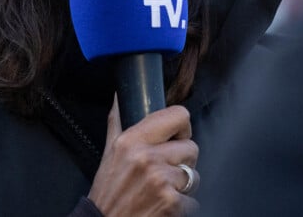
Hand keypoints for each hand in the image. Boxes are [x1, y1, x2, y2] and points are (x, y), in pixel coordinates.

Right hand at [88, 97, 199, 215]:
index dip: (182, 126)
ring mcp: (161, 182)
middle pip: (191, 147)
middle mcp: (148, 158)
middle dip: (182, 159)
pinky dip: (182, 206)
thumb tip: (119, 96)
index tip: (176, 136)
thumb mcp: (109, 151)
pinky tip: (164, 205)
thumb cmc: (108, 189)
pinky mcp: (172, 205)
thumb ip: (117, 121)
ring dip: (183, 184)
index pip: (178, 115)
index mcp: (133, 140)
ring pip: (194, 175)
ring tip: (164, 188)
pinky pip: (193, 200)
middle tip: (166, 168)